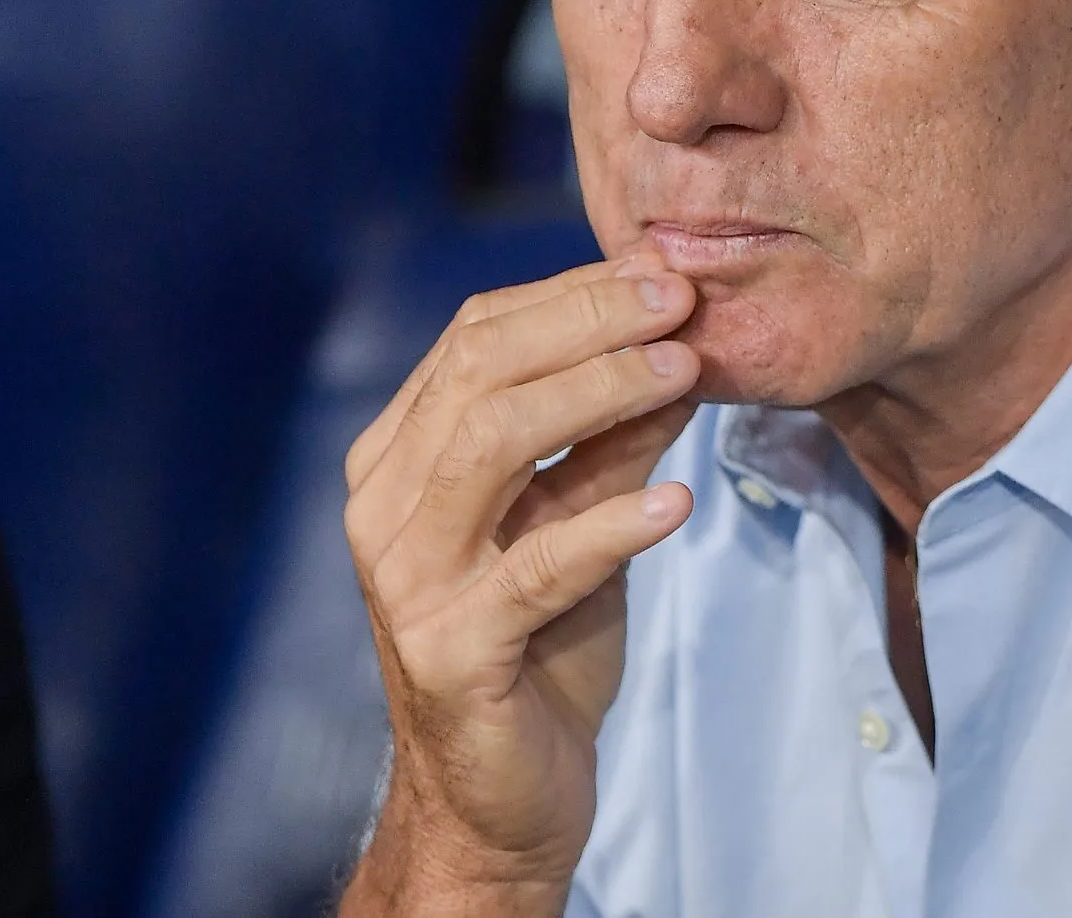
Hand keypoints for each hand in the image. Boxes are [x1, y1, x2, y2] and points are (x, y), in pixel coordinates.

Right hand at [338, 257, 701, 915]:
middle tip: (684, 302)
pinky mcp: (450, 652)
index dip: (572, 292)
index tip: (664, 270)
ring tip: (685, 371)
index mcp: (401, 459)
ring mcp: (408, 579)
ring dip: (599, 395)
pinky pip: (536, 569)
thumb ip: (613, 438)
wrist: (502, 801)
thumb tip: (678, 342)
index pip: (477, 337)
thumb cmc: (540, 649)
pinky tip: (674, 502)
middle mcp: (386, 507)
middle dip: (590, 322)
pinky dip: (611, 526)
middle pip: (482, 373)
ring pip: (494, 446)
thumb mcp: (581, 520)